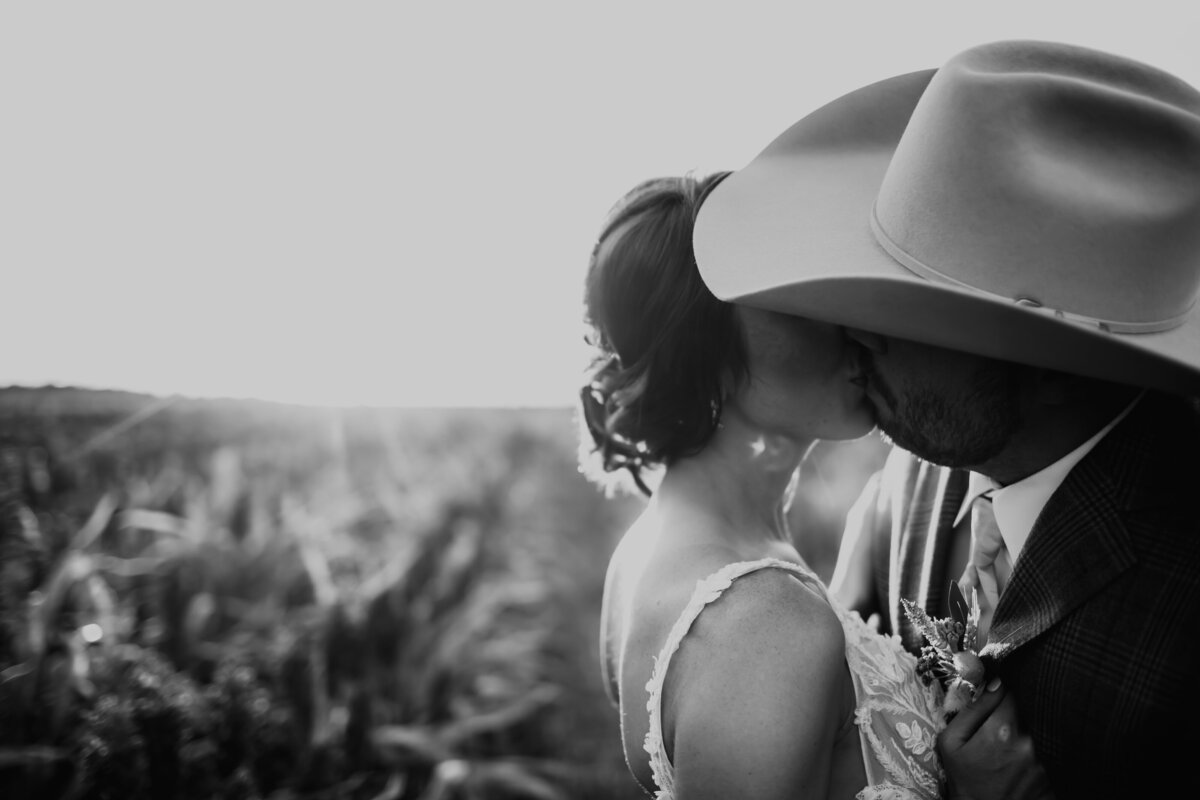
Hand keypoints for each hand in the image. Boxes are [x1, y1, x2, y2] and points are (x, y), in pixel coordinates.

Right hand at [938, 679, 1054, 799]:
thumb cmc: (964, 780)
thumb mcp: (951, 742)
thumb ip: (972, 710)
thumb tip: (995, 683)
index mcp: (1002, 731)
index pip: (1012, 695)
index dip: (1002, 697)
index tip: (996, 704)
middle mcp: (1029, 744)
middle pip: (1028, 714)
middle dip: (1015, 718)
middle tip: (1001, 733)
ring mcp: (1045, 762)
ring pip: (1038, 733)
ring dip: (1025, 737)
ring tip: (1009, 754)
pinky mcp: (1054, 777)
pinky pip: (1047, 753)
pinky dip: (1036, 755)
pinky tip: (1019, 767)